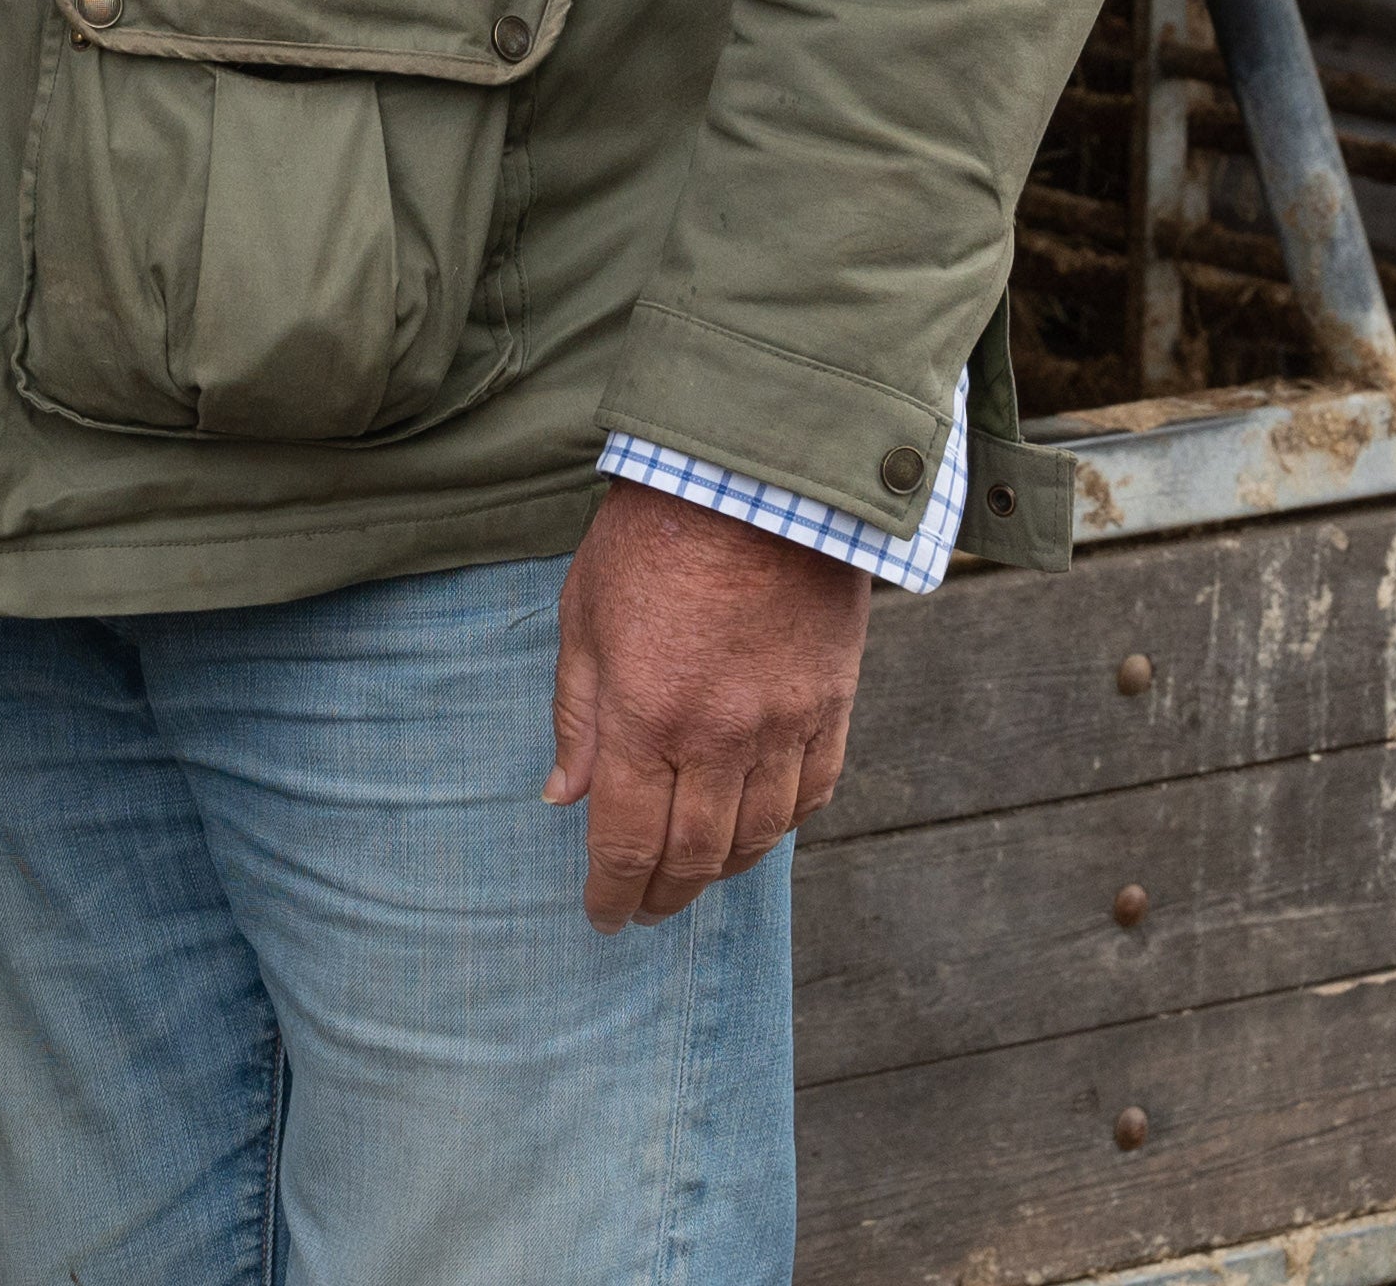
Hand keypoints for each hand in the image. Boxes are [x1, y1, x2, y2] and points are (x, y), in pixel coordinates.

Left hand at [544, 477, 872, 932]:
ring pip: (760, 835)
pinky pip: (815, 791)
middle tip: (645, 910)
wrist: (756, 477)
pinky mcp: (832, 703)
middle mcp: (718, 737)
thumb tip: (563, 794)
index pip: (627, 840)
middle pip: (696, 854)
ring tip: (696, 878)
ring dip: (725, 870)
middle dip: (665, 894)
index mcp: (645, 718)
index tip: (603, 917)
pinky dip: (785, 823)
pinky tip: (761, 829)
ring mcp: (784, 725)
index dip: (612, 892)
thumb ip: (578, 715)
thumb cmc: (653, 536)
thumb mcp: (583, 616)